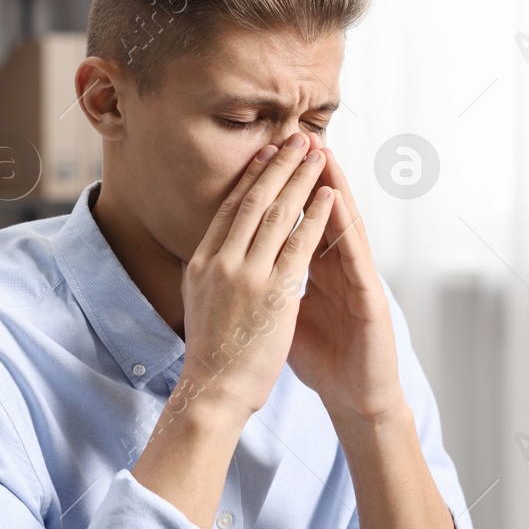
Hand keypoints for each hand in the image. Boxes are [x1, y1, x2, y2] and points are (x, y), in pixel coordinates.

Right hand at [171, 132, 336, 424]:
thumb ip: (209, 274)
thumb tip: (210, 253)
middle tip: (296, 138)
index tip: (266, 154)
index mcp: (201, 262)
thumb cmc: (211, 354)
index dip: (251, 178)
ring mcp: (246, 275)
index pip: (229, 209)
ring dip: (300, 179)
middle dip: (278, 165)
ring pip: (278, 214)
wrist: (213, 390)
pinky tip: (329, 195)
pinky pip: (300, 243)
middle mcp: (220, 261)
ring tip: (317, 154)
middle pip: (253, 201)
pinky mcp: (273, 292)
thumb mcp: (198, 303)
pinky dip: (316, 216)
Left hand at [287, 147, 404, 422]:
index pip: (296, 223)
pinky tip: (336, 201)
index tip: (263, 160)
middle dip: (304, 177)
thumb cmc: (324, 359)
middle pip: (320, 214)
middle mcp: (338, 269)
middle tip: (293, 138)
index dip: (280, 194)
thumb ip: (270, 288)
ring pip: (343, 225)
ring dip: (333, 187)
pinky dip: (345, 227)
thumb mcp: (287, 316)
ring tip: (321, 154)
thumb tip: (235, 271)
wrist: (355, 397)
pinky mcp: (370, 297)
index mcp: (316, 273)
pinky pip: (355, 256)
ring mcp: (357, 280)